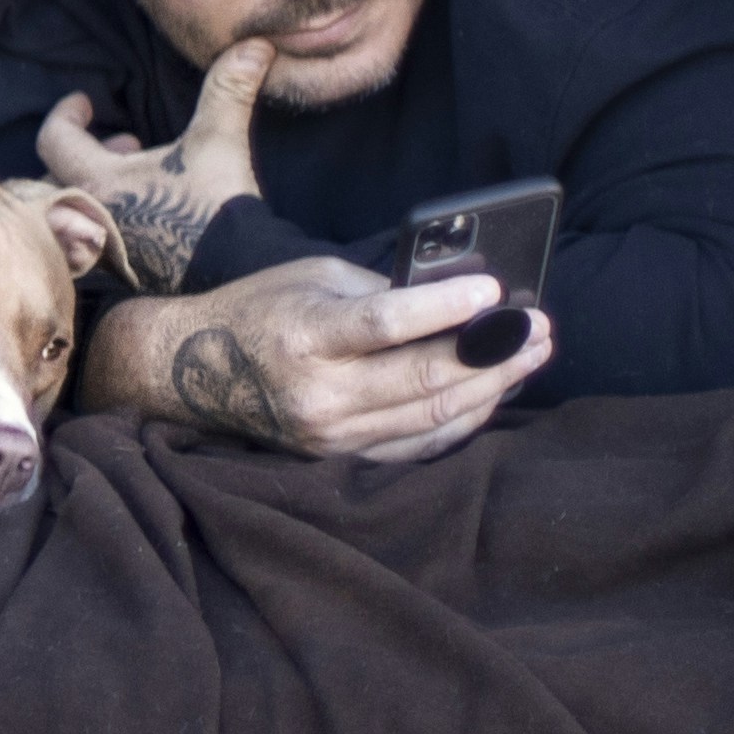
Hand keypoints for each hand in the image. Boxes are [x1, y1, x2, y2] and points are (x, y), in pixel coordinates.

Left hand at [38, 41, 273, 300]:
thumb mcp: (219, 140)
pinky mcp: (121, 273)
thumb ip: (229, 89)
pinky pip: (94, 240)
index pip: (52, 138)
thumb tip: (256, 44)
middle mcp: (87, 217)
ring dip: (96, 185)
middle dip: (82, 153)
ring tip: (138, 173)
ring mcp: (101, 250)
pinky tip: (147, 211)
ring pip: (73, 211)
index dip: (66, 113)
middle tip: (123, 143)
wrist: (237, 278)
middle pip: (53, 177)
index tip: (84, 102)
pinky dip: (108, 217)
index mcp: (96, 181)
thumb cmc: (216, 207)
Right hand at [90, 251, 549, 462]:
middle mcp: (317, 393)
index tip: (497, 292)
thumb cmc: (260, 308)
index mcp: (304, 335)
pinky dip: (462, 420)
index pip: (387, 324)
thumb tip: (457, 301)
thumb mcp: (312, 277)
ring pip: (431, 418)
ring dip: (492, 387)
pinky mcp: (338, 457)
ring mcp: (329, 434)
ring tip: (532, 357)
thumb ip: (380, 291)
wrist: (193, 371)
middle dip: (494, 354)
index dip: (447, 309)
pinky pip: (417, 446)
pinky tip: (493, 393)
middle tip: (540, 329)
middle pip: (424, 381)